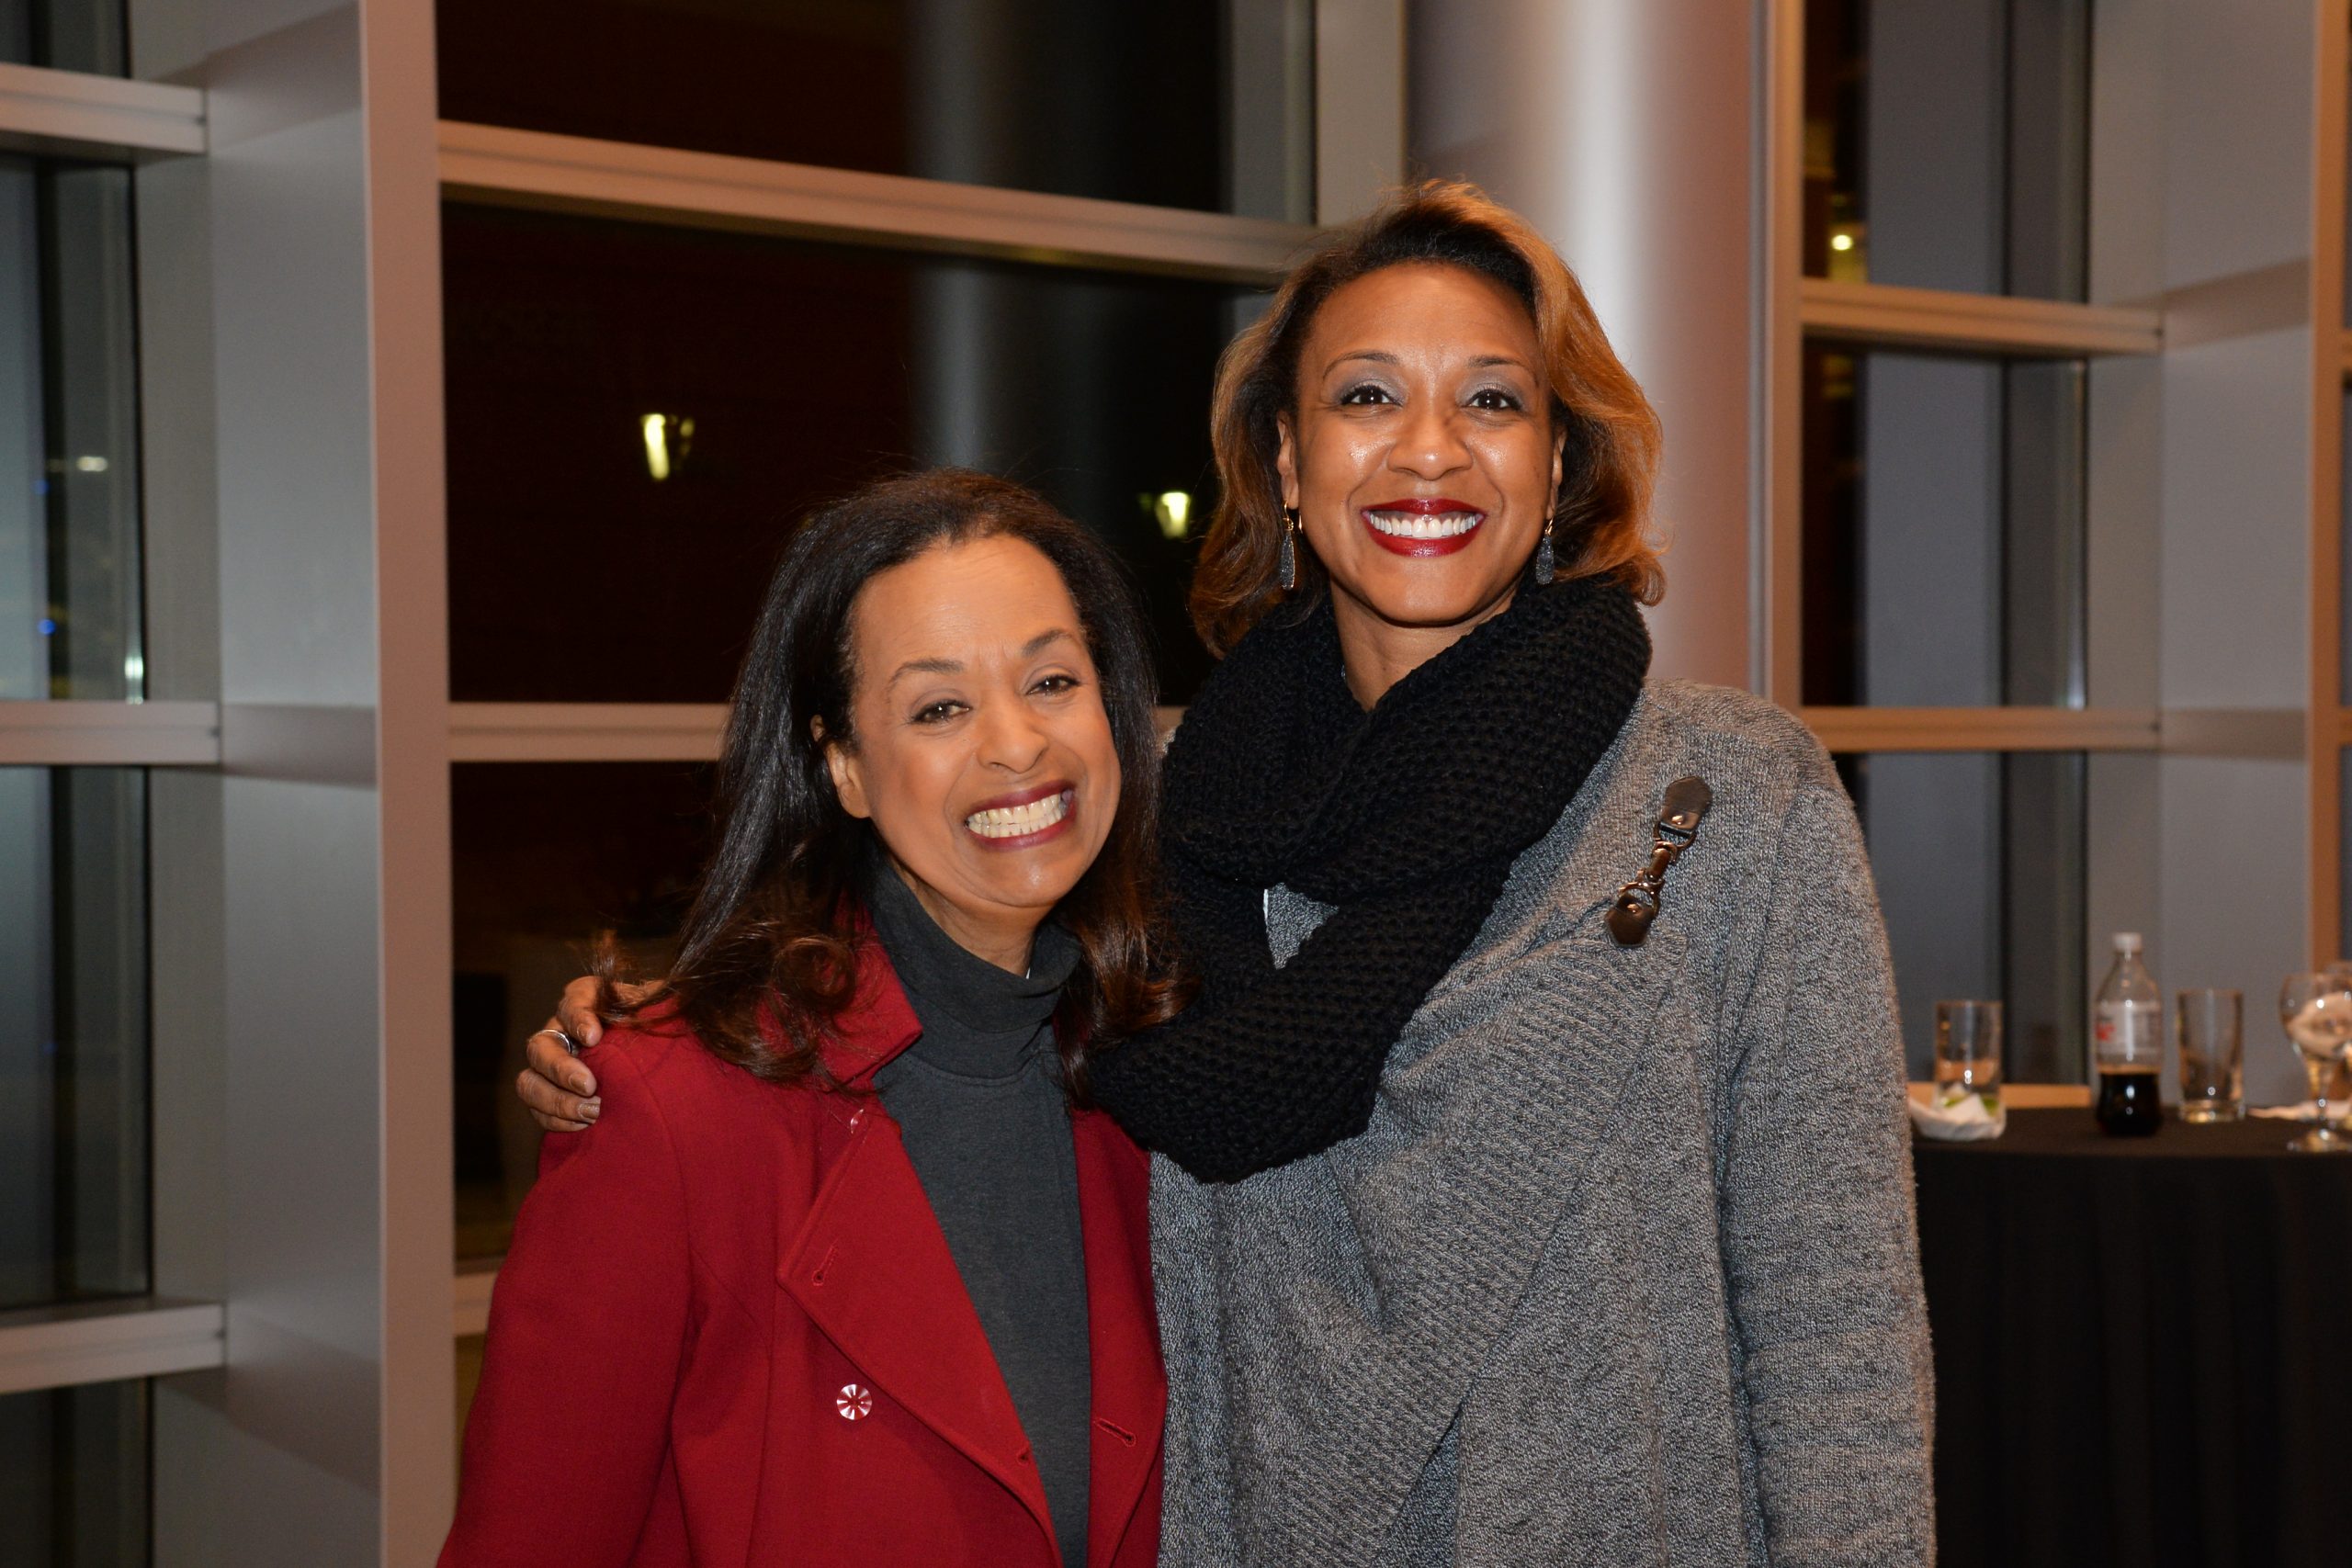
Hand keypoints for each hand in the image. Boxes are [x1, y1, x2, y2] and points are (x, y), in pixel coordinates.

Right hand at [518, 976, 656, 1131]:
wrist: (663, 1070)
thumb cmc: (663, 1036)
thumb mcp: (663, 1016)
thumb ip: (661, 1008)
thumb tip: (669, 1005)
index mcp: (591, 1003)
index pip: (574, 998)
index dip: (577, 1016)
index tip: (594, 1036)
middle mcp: (563, 1031)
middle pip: (541, 1045)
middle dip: (561, 1068)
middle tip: (589, 1085)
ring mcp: (553, 1066)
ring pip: (529, 1081)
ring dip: (556, 1100)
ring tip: (591, 1113)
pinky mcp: (552, 1096)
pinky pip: (537, 1110)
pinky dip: (557, 1120)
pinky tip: (584, 1126)